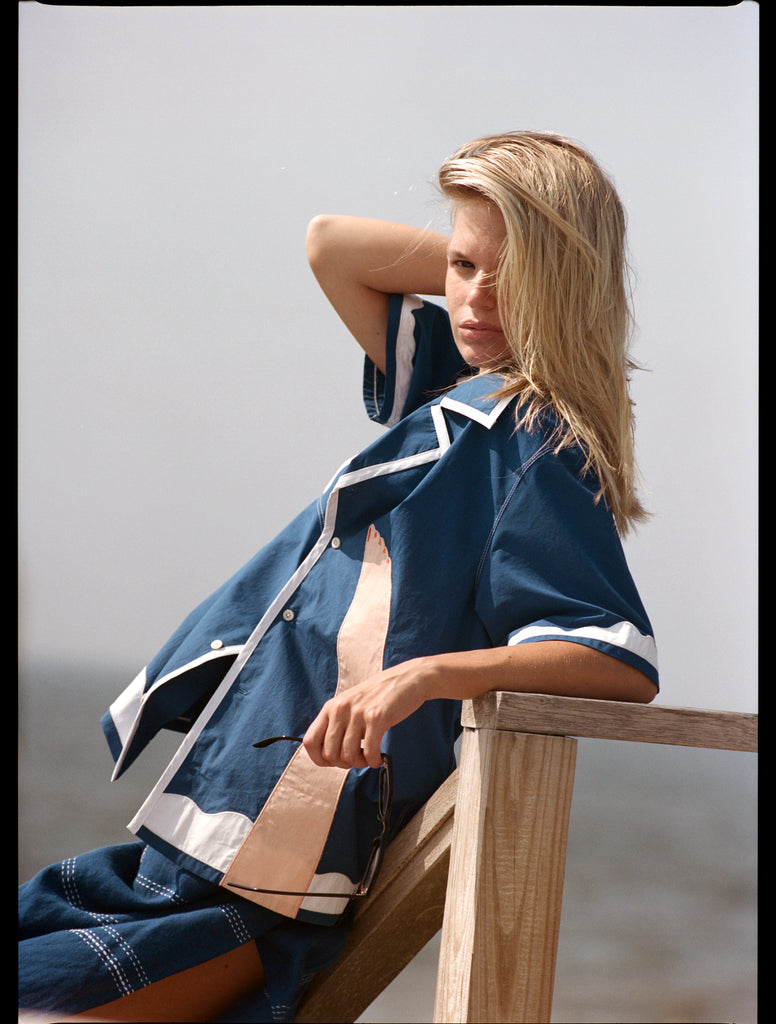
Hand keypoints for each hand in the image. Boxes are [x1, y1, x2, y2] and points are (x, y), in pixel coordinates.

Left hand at [303, 660, 429, 769]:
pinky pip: (369, 752)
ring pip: (348, 755)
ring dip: (359, 764)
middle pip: (329, 753)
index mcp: (331, 707)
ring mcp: (358, 713)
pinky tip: (378, 758)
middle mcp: (340, 709)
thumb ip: (337, 723)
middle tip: (357, 759)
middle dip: (343, 764)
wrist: (408, 678)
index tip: (334, 762)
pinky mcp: (377, 718)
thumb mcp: (350, 704)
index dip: (319, 758)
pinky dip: (373, 761)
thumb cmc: (380, 696)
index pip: (309, 741)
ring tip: (369, 758)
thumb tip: (328, 754)